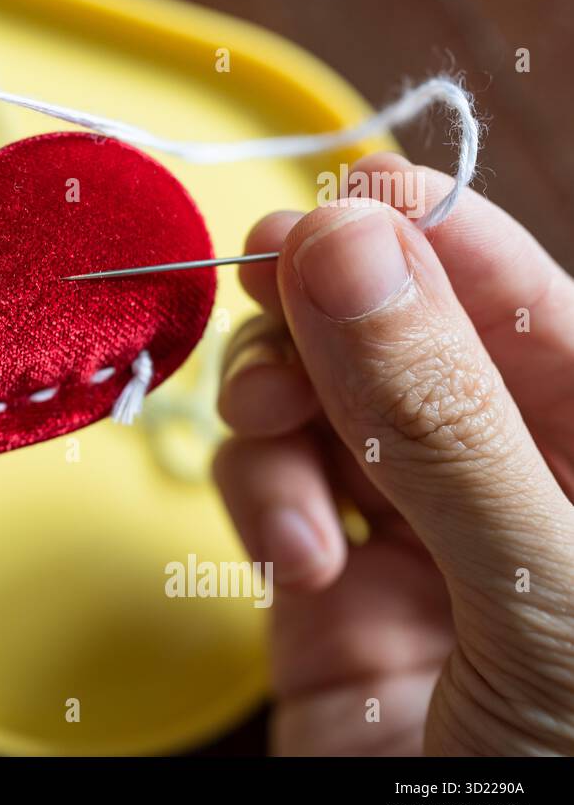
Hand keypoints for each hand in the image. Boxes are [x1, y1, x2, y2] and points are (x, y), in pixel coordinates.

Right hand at [214, 152, 573, 754]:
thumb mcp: (546, 586)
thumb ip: (443, 413)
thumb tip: (345, 239)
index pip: (505, 282)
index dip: (414, 230)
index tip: (322, 219)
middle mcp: (502, 467)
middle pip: (386, 321)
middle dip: (320, 312)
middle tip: (262, 293)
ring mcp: (408, 525)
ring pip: (311, 393)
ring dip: (277, 413)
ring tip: (281, 472)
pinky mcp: (325, 586)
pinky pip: (267, 485)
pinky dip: (258, 499)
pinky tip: (292, 560)